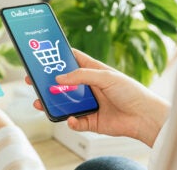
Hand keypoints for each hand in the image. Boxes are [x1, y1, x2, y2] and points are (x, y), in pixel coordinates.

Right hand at [25, 49, 169, 146]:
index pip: (72, 61)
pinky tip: (70, 119)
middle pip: (62, 83)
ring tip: (39, 102)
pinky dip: (70, 121)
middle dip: (47, 83)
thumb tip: (59, 77)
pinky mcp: (89, 120)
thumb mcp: (106, 76)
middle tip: (32, 81)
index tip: (43, 56)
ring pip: (64, 102)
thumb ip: (82, 76)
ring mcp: (87, 104)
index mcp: (93, 72)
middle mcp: (88, 87)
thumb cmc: (130, 91)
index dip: (58, 58)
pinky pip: (74, 121)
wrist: (144, 117)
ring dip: (51, 103)